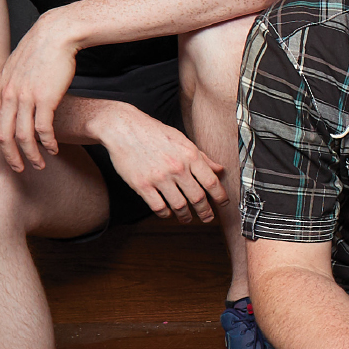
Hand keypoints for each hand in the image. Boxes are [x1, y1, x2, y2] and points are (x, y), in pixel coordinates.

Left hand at [0, 11, 79, 169]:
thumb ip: (10, 84)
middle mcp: (8, 94)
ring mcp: (26, 96)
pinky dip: (48, 143)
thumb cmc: (41, 50)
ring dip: (31, 154)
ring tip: (39, 165)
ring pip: (22, 135)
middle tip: (18, 169)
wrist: (56, 34)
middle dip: (9, 156)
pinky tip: (55, 149)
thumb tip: (11, 100)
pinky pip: (43, 129)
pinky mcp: (46, 98)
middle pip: (2, 134)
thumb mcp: (16, 66)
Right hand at [96, 104, 228, 222]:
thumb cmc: (154, 133)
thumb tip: (219, 169)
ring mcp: (159, 177)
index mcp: (190, 155)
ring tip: (187, 218)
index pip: (211, 182)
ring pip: (179, 205)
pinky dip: (165, 214)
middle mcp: (177, 167)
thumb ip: (202, 157)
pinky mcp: (142, 185)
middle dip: (205, 212)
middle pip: (197, 198)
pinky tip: (167, 213)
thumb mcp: (183, 140)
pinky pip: (158, 207)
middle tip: (207, 217)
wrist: (124, 129)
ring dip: (185, 216)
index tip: (223, 204)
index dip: (220, 196)